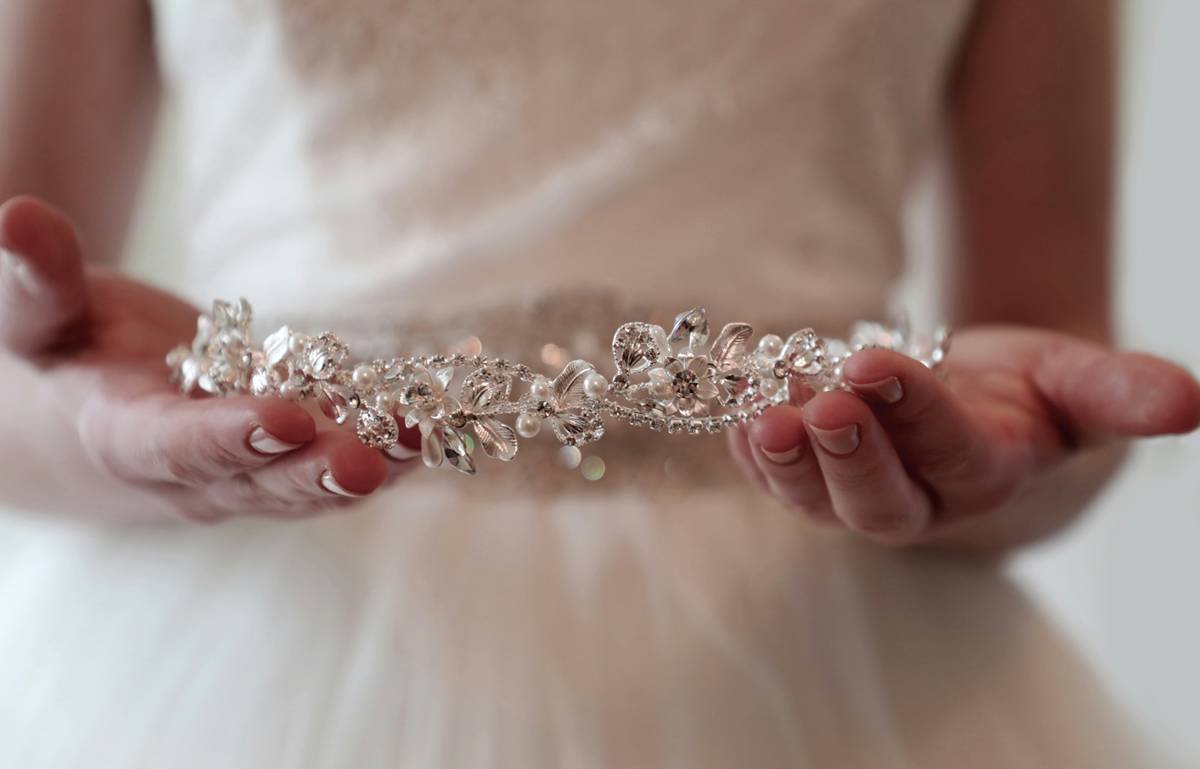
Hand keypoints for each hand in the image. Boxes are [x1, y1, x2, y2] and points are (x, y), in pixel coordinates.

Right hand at [0, 196, 420, 521]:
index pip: (177, 447)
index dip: (228, 437)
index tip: (284, 420)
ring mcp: (245, 480)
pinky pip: (335, 466)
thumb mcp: (40, 317)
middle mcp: (191, 476)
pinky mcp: (283, 467)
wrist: (84, 418)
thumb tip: (15, 213)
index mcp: (126, 438)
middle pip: (260, 482)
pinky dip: (385, 452)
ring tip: (425, 442)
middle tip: (377, 461)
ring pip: (309, 485)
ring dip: (372, 468)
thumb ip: (34, 281)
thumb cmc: (66, 353)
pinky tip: (434, 428)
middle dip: (318, 472)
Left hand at [729, 324, 1199, 549]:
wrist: (985, 411)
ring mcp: (862, 497)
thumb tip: (1193, 402)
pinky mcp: (820, 483)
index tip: (875, 363)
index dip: (913, 416)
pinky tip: (734, 419)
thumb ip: (1125, 392)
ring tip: (760, 417)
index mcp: (987, 473)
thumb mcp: (1081, 383)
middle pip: (880, 501)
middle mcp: (922, 498)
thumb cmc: (1036, 395)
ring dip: (786, 464)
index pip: (950, 454)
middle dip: (848, 457)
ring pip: (820, 502)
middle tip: (820, 406)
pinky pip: (782, 484)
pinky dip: (754, 457)